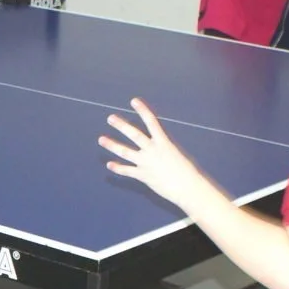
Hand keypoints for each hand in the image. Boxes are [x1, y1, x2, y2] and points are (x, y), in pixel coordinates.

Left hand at [99, 99, 219, 212]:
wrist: (187, 187)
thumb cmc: (187, 170)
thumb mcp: (176, 152)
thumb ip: (162, 147)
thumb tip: (154, 146)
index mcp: (164, 142)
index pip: (151, 121)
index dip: (143, 110)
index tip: (134, 101)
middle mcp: (153, 150)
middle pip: (134, 134)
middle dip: (121, 125)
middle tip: (110, 118)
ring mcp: (146, 163)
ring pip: (125, 152)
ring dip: (112, 145)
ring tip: (101, 139)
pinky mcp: (143, 175)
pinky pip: (127, 171)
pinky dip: (118, 168)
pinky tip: (109, 164)